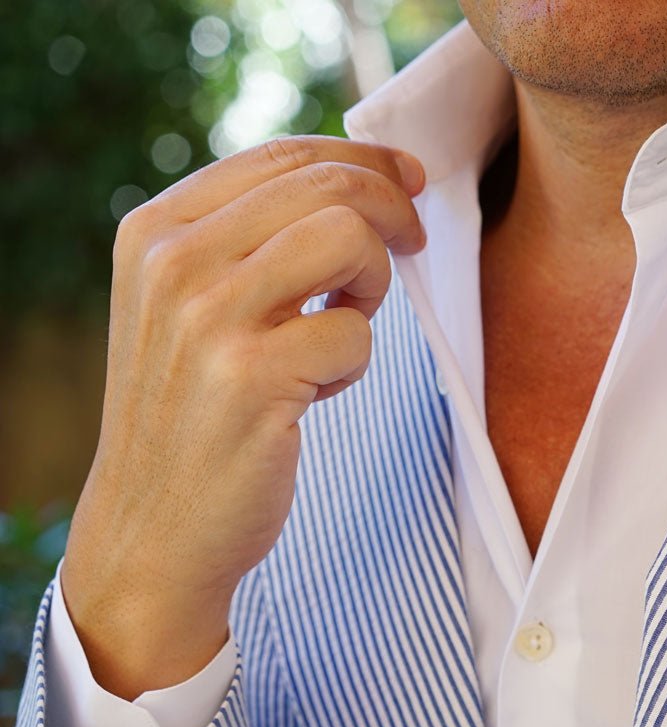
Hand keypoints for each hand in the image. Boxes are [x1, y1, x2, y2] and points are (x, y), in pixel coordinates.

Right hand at [60, 135, 426, 699]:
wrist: (156, 530)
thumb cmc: (198, 414)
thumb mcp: (193, 307)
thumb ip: (250, 242)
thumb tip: (359, 185)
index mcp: (155, 229)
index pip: (282, 156)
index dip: (364, 160)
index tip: (410, 182)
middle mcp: (172, 261)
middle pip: (325, 188)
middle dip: (391, 212)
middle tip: (412, 249)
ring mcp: (206, 318)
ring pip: (346, 239)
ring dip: (373, 282)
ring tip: (347, 325)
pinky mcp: (249, 377)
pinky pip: (353, 333)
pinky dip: (355, 362)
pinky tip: (316, 391)